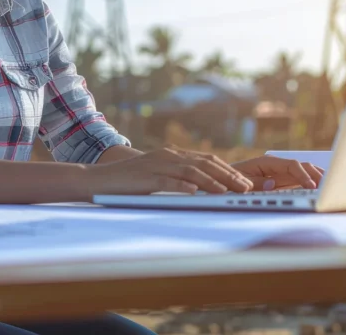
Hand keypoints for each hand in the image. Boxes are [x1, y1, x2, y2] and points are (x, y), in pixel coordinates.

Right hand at [83, 148, 253, 197]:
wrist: (99, 178)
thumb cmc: (129, 181)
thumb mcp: (158, 175)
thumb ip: (178, 177)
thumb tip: (201, 189)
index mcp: (173, 154)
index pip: (207, 160)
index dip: (228, 170)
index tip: (244, 181)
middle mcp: (168, 155)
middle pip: (205, 163)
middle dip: (228, 175)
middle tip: (245, 187)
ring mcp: (158, 164)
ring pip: (192, 171)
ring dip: (213, 181)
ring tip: (229, 191)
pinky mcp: (147, 176)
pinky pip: (169, 180)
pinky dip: (184, 185)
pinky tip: (196, 192)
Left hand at [230, 156, 324, 190]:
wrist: (222, 180)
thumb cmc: (230, 180)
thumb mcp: (239, 181)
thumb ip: (255, 182)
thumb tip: (272, 184)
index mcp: (267, 162)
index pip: (292, 165)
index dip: (303, 175)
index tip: (311, 186)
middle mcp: (277, 166)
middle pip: (302, 166)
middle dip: (316, 174)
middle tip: (328, 186)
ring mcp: (280, 173)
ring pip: (304, 171)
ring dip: (317, 177)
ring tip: (331, 185)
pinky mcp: (281, 181)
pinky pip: (299, 180)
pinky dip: (311, 183)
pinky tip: (320, 188)